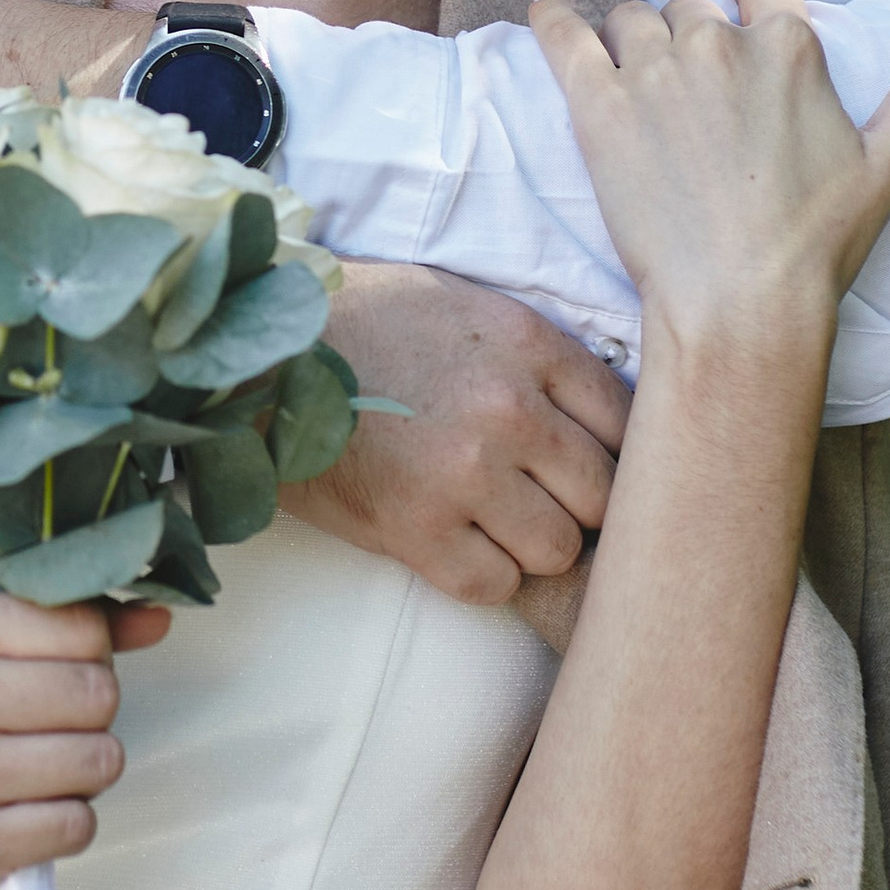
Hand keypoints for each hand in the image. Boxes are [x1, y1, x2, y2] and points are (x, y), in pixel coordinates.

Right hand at [0, 591, 170, 889]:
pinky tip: (22, 812)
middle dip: (90, 713)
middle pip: (98, 692)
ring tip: (34, 770)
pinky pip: (78, 824)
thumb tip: (158, 616)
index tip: (53, 670)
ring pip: (100, 760)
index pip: (80, 625)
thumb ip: (63, 624)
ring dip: (83, 772)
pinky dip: (66, 822)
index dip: (89, 652)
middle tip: (45, 726)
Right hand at [282, 259, 627, 608]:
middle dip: (579, 505)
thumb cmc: (365, 324)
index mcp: (529, 345)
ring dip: (531, 544)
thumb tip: (604, 418)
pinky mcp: (415, 528)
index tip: (590, 464)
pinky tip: (453, 541)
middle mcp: (509, 410)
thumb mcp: (466, 304)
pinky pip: (494, 585)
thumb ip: (539, 356)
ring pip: (557, 549)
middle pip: (605, 496)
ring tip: (492, 520)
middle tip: (543, 499)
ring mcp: (464, 473)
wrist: (261, 354)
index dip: (615, 453)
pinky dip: (482, 574)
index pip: (629, 424)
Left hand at [525, 0, 889, 348]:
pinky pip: (563, 35)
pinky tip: (543, 9)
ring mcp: (655, 71)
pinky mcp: (598, 106)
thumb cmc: (817, 245)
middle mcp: (719, 46)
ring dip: (631, 38)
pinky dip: (551, 17)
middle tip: (687, 85)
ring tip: (630, 73)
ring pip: (632, 20)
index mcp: (789, 49)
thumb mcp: (889, 163)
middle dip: (689, 36)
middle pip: (690, 9)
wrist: (740, 303)